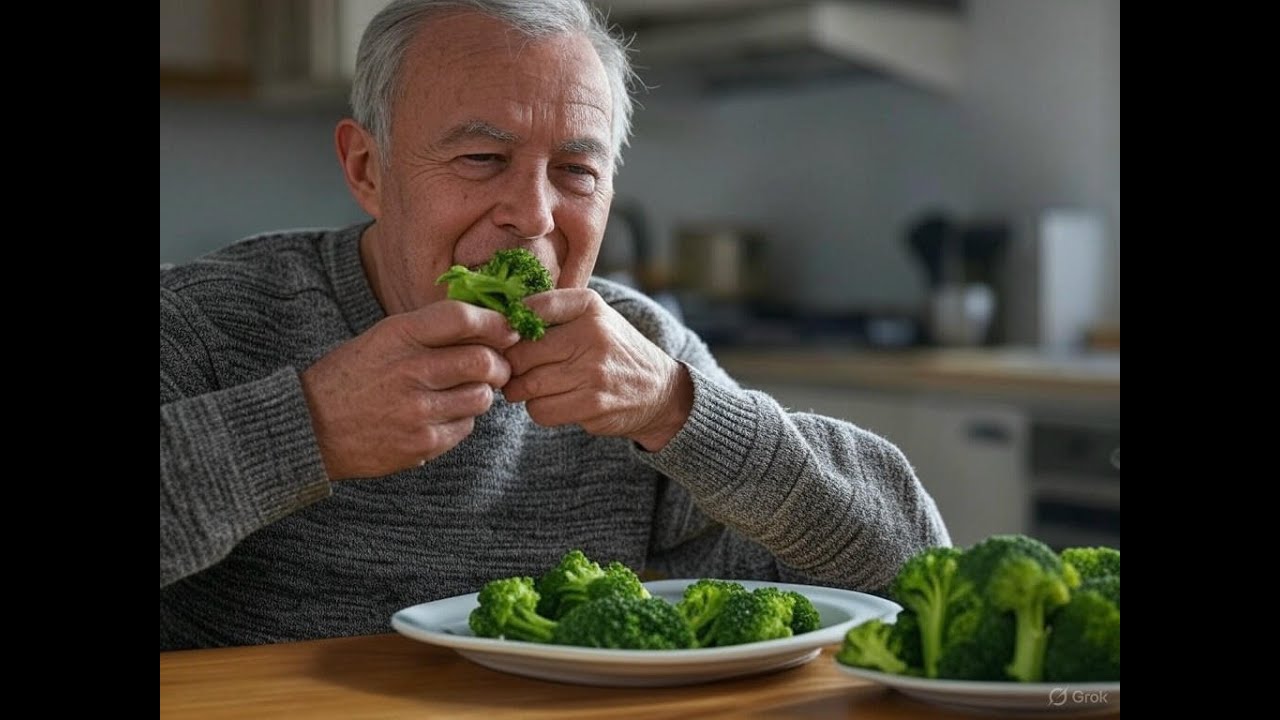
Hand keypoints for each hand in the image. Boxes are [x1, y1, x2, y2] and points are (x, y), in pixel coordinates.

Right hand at [300, 301, 518, 478]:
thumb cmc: (352, 377)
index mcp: (398, 335)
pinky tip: (438, 415)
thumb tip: (489, 324)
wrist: (311, 428)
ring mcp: (418, 410)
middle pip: (484, 360)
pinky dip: (461, 419)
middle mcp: (410, 370)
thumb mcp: (382, 338)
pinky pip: (466, 427)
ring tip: (460, 392)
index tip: (506, 328)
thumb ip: (429, 331)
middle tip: (495, 367)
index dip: (494, 322)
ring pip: (482, 397)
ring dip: (481, 393)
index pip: (462, 318)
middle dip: (499, 363)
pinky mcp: (423, 443)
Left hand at [502, 289, 692, 450]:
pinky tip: (552, 401)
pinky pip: (541, 410)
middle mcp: (592, 334)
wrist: (658, 389)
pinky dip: (538, 409)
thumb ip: (551, 312)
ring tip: (532, 386)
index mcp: (588, 306)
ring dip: (522, 391)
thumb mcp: (592, 317)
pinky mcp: (593, 404)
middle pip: (521, 354)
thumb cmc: (612, 350)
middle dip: (511, 366)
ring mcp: (594, 371)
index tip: (507, 337)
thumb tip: (495, 321)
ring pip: (527, 385)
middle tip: (514, 369)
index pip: (531, 308)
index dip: (509, 327)